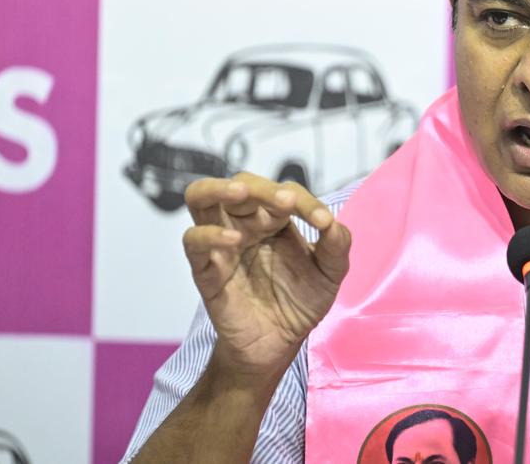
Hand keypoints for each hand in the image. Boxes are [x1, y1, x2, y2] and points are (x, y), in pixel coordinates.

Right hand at [181, 172, 351, 378]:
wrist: (279, 345)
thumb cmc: (300, 303)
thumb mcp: (330, 274)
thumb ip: (336, 245)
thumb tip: (331, 222)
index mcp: (275, 219)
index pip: (283, 192)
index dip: (304, 201)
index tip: (322, 222)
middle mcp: (246, 224)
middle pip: (241, 183)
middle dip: (263, 187)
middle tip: (286, 201)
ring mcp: (222, 243)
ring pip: (201, 197)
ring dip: (219, 188)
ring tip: (241, 192)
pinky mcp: (205, 269)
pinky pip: (193, 241)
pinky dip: (209, 234)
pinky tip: (235, 240)